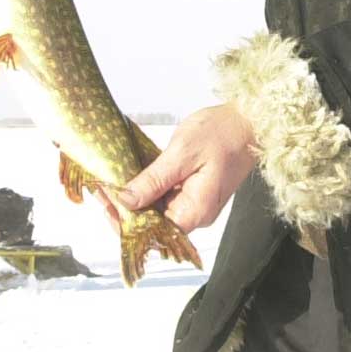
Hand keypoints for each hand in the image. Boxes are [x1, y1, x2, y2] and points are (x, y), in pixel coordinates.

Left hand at [105, 105, 256, 233]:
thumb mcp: (182, 153)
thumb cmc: (222, 133)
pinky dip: (148, 189)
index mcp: (195, 211)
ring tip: (109, 183)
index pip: (153, 231)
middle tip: (100, 189)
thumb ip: (153, 180)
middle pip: (154, 223)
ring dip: (134, 199)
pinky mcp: (195, 191)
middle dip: (125, 209)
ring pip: (158, 210)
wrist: (250, 120)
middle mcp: (196, 214)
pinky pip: (166, 197)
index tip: (104, 202)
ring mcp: (196, 203)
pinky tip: (130, 178)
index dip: (126, 221)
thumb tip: (125, 201)